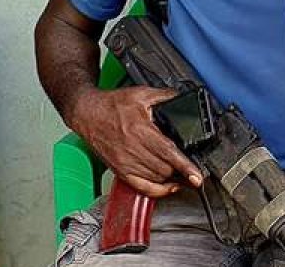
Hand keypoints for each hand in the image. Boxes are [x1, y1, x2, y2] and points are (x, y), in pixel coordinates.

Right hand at [67, 86, 204, 196]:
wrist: (87, 113)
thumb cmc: (111, 104)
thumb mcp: (141, 93)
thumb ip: (165, 96)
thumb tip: (183, 98)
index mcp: (140, 130)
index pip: (168, 153)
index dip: (185, 165)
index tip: (197, 175)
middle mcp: (132, 150)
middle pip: (164, 168)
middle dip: (182, 170)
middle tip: (194, 170)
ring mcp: (124, 163)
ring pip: (156, 178)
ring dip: (171, 178)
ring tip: (184, 175)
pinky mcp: (119, 170)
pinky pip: (141, 187)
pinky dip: (157, 190)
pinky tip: (168, 187)